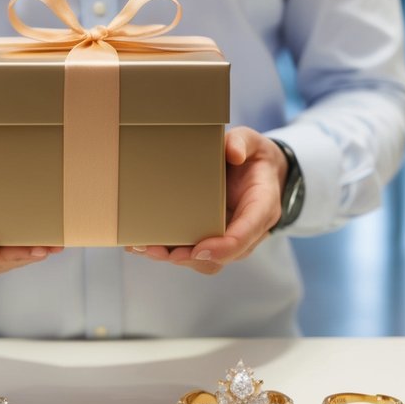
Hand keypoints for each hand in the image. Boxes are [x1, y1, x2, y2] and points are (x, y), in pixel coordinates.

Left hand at [127, 127, 286, 274]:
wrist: (261, 173)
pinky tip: (142, 245)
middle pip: (221, 256)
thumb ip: (243, 143)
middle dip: (189, 257)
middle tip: (159, 250)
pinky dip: (169, 251)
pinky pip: (193, 252)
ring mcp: (228, 237)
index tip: (199, 249)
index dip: (224, 247)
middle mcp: (247, 231)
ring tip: (144, 248)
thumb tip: (232, 153)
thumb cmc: (254, 158)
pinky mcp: (211, 236)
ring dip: (174, 257)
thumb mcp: (253, 143)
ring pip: (204, 260)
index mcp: (262, 208)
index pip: (245, 234)